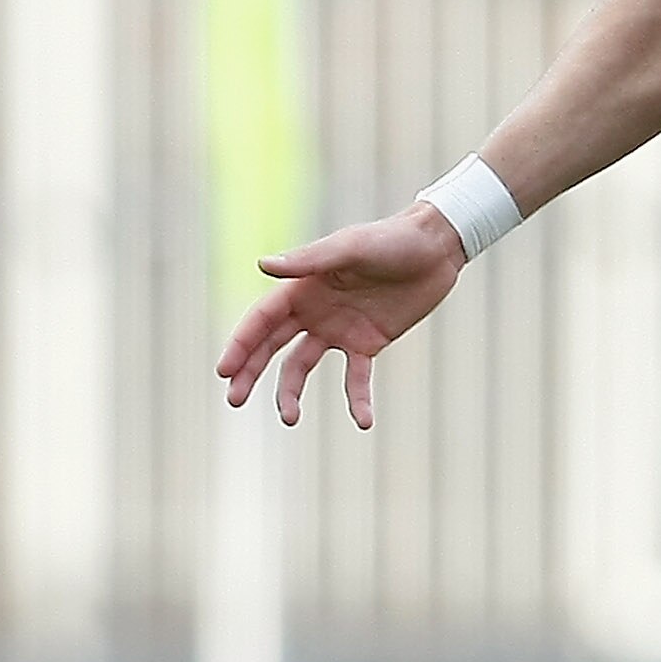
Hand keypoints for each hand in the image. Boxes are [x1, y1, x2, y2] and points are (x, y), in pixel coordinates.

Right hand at [216, 204, 464, 427]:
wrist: (435, 249)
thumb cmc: (390, 239)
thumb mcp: (350, 248)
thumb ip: (309, 260)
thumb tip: (263, 265)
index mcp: (301, 287)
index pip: (261, 320)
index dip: (241, 344)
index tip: (225, 371)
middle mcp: (313, 311)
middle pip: (272, 347)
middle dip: (251, 372)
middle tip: (234, 400)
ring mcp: (339, 329)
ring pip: (302, 365)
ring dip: (291, 392)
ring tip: (289, 419)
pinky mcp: (368, 343)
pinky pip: (356, 377)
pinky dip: (357, 399)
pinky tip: (362, 422)